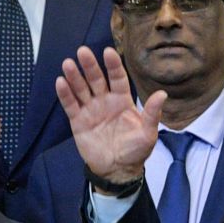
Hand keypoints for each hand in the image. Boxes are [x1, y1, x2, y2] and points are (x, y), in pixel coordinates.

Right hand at [56, 46, 164, 185]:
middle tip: (83, 51)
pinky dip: (65, 94)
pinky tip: (61, 82)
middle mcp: (105, 101)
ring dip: (74, 76)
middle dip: (90, 65)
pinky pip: (70, 105)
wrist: (117, 170)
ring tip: (68, 64)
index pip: (117, 78)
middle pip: (96, 79)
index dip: (113, 65)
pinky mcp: (78, 121)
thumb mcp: (148, 133)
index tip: (108, 52)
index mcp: (123, 101)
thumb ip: (152, 113)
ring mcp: (91, 110)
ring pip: (81, 89)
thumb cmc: (135, 151)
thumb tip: (162, 94)